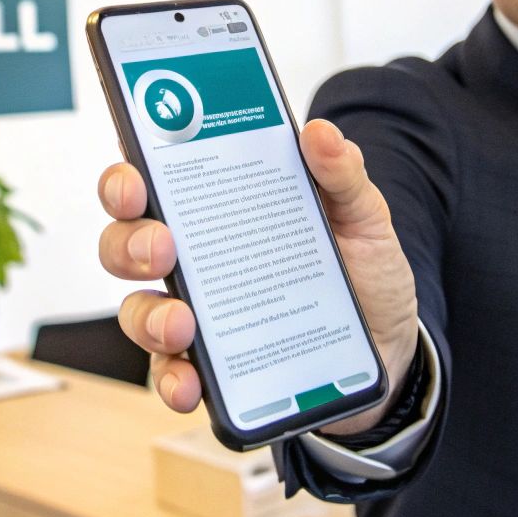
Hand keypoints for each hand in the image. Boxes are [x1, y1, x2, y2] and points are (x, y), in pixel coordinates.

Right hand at [96, 119, 419, 432]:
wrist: (390, 349)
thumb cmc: (362, 274)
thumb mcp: (363, 218)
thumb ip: (342, 176)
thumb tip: (321, 134)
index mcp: (221, 209)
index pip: (155, 179)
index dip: (128, 175)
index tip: (135, 179)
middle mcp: (196, 257)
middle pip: (127, 241)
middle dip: (129, 242)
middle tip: (161, 248)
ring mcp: (197, 312)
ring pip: (137, 310)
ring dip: (147, 316)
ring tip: (181, 324)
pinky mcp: (210, 365)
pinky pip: (170, 373)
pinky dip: (172, 379)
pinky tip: (191, 382)